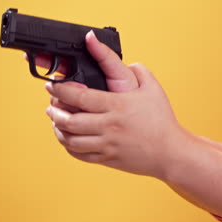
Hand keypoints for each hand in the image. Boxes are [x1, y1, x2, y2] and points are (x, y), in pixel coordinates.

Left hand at [42, 31, 187, 176]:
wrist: (170, 152)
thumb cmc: (162, 120)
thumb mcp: (154, 89)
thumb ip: (139, 70)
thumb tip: (127, 62)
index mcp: (117, 106)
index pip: (79, 97)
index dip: (60, 90)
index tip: (51, 85)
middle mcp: (109, 126)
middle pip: (69, 120)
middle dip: (54, 111)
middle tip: (51, 104)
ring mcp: (107, 145)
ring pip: (71, 140)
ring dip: (58, 130)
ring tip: (55, 121)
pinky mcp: (107, 159)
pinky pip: (80, 155)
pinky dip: (68, 146)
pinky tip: (67, 139)